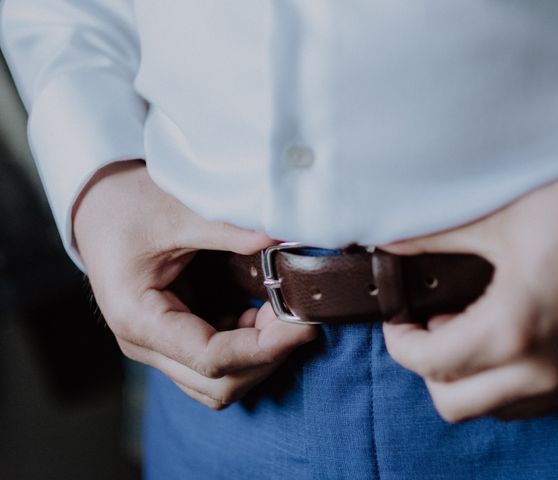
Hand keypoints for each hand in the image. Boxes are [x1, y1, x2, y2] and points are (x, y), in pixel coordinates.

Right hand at [73, 161, 316, 408]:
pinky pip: (218, 364)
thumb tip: (281, 240)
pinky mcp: (176, 338)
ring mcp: (161, 346)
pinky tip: (264, 314)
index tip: (302, 324)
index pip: (212, 358)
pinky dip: (248, 347)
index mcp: (139, 319)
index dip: (264, 348)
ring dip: (259, 357)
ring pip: (220, 383)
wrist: (100, 207)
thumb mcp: (176, 211)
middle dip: (267, 356)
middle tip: (298, 315)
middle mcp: (147, 344)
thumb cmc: (127, 208)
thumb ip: (228, 229)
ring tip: (282, 314)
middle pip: (219, 383)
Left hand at [382, 173, 557, 421]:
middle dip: (428, 370)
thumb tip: (392, 246)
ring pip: (494, 409)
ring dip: (467, 380)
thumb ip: (434, 239)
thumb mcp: (498, 221)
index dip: (401, 344)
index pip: (430, 363)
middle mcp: (544, 369)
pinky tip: (507, 341)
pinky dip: (505, 383)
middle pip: (454, 404)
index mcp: (512, 329)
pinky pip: (533, 402)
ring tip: (468, 332)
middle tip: (429, 329)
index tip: (397, 322)